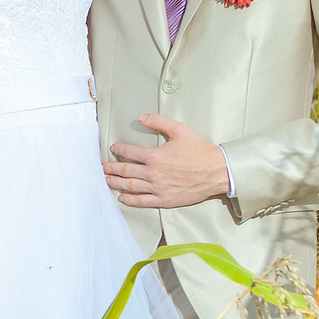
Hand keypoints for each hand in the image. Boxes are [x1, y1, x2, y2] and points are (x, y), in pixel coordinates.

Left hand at [105, 114, 230, 208]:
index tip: (114, 148)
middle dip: (111, 168)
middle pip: (125, 170)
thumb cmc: (200, 150)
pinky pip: (142, 201)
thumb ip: (158, 121)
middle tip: (102, 167)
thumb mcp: (180, 130)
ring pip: (130, 186)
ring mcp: (157, 188)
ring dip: (115, 183)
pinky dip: (130, 200)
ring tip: (106, 180)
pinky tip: (122, 197)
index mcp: (155, 155)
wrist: (217, 171)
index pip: (129, 152)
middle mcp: (153, 173)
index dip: (118, 149)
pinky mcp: (164, 200)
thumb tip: (141, 117)